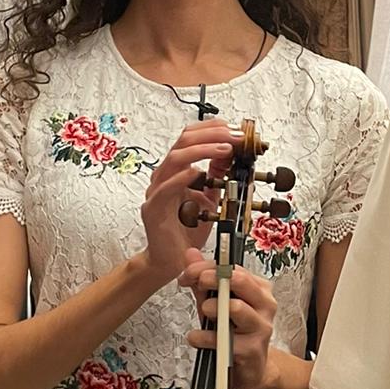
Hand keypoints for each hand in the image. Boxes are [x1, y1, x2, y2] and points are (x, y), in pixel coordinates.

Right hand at [139, 121, 236, 284]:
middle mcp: (164, 176)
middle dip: (212, 134)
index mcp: (176, 170)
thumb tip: (229, 155)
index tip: (236, 129)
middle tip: (235, 136)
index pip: (190, 137)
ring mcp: (156, 190)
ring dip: (203, 150)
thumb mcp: (209, 198)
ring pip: (175, 158)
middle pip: (183, 141)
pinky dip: (182, 178)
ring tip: (225, 149)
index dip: (212, 128)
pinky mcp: (153, 208)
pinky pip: (166, 188)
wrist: (171, 260)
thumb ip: (215, 177)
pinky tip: (196, 172)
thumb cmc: (186, 230)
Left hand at [180, 251, 277, 388]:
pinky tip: (197, 338)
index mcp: (259, 288)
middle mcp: (265, 304)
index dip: (206, 267)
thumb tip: (190, 254)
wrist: (251, 370)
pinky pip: (223, 338)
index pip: (233, 267)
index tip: (188, 274)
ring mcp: (261, 327)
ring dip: (212, 308)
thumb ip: (204, 280)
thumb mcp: (217, 303)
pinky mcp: (252, 350)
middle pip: (240, 280)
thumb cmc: (234, 333)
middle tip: (196, 284)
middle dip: (212, 279)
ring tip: (203, 312)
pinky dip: (204, 337)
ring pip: (236, 307)